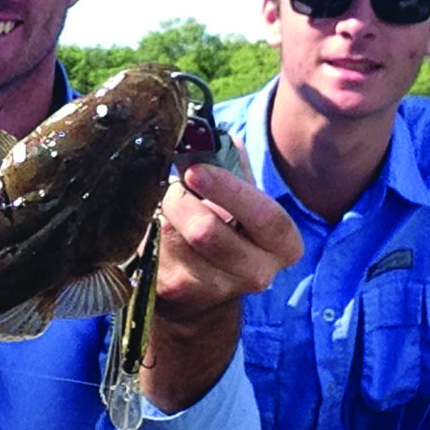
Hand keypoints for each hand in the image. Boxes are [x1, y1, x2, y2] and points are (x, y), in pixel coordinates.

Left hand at [136, 162, 300, 412]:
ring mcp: (215, 291)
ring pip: (173, 238)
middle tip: (172, 187)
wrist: (202, 296)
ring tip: (166, 211)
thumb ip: (230, 165)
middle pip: (208, 231)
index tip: (195, 170)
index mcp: (283, 245)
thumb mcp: (239, 198)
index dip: (229, 190)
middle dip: (180, 200)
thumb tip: (204, 134)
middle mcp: (257, 274)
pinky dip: (146, 232)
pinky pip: (150, 251)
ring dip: (162, 215)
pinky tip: (154, 232)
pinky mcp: (176, 295)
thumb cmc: (224, 229)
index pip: (267, 217)